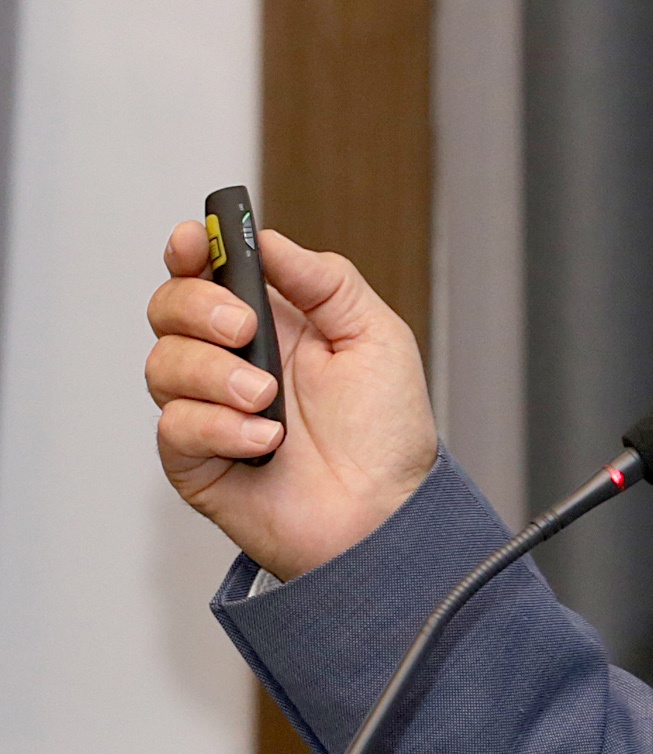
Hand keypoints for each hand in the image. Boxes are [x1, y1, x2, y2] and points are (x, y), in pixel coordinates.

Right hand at [145, 224, 438, 578]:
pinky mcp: (196, 460)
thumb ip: (325, 281)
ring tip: (268, 399)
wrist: (389, 513)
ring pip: (163, 363)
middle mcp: (232, 360)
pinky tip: (263, 442)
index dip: (190, 250)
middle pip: (168, 307)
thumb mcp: (376, 337)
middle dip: (197, 307)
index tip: (194, 242)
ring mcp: (209, 409)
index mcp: (274, 324)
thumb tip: (269, 240)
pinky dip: (217, 427)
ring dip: (215, 374)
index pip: (207, 273)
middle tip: (244, 329)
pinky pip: (174, 426)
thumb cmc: (387, 433)